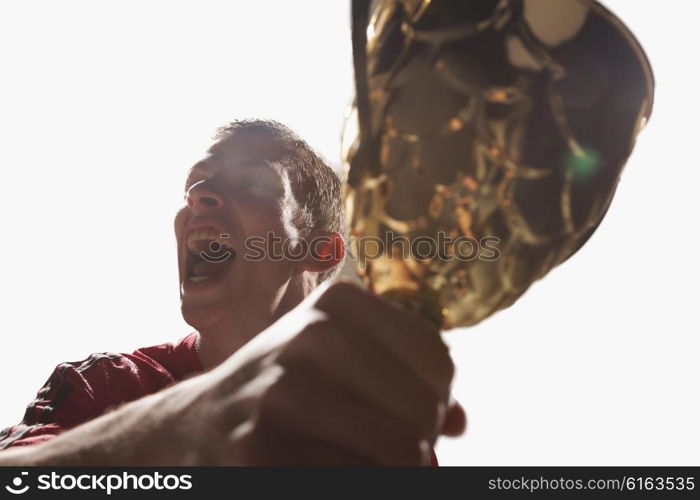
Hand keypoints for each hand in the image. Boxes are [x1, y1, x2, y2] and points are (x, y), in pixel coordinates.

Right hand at [184, 281, 460, 464]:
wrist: (198, 425)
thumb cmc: (284, 390)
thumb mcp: (338, 362)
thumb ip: (404, 381)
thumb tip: (460, 422)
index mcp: (339, 302)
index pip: (437, 360)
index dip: (436, 399)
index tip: (405, 412)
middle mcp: (312, 335)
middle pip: (422, 406)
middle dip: (417, 439)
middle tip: (390, 446)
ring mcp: (283, 390)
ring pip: (398, 449)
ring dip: (397, 468)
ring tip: (367, 461)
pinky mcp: (263, 448)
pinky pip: (357, 478)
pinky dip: (366, 483)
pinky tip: (337, 470)